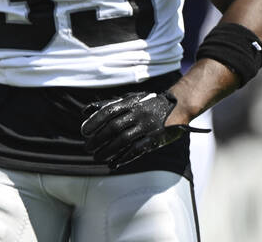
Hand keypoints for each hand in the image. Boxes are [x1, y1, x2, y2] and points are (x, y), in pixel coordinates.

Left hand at [80, 91, 208, 168]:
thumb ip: (108, 105)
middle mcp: (138, 114)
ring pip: (124, 140)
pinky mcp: (155, 139)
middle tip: (87, 147)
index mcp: (130, 103)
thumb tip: (85, 111)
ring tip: (96, 157)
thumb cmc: (147, 103)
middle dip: (98, 139)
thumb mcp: (129, 99)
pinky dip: (123, 158)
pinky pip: (137, 150)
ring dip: (108, 150)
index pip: (108, 111)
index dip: (94, 122)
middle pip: (114, 127)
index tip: (84, 131)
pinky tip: (113, 163)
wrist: (177, 106)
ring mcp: (147, 127)